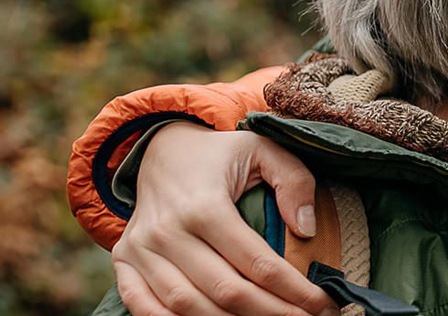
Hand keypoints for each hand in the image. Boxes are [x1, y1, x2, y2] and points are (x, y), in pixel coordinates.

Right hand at [111, 123, 338, 315]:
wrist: (162, 148)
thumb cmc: (221, 154)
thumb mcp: (264, 150)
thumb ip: (294, 182)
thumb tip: (306, 230)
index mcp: (205, 206)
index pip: (257, 263)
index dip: (293, 290)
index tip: (322, 303)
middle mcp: (167, 231)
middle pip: (225, 292)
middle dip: (272, 312)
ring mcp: (141, 249)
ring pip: (187, 306)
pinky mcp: (125, 259)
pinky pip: (142, 305)